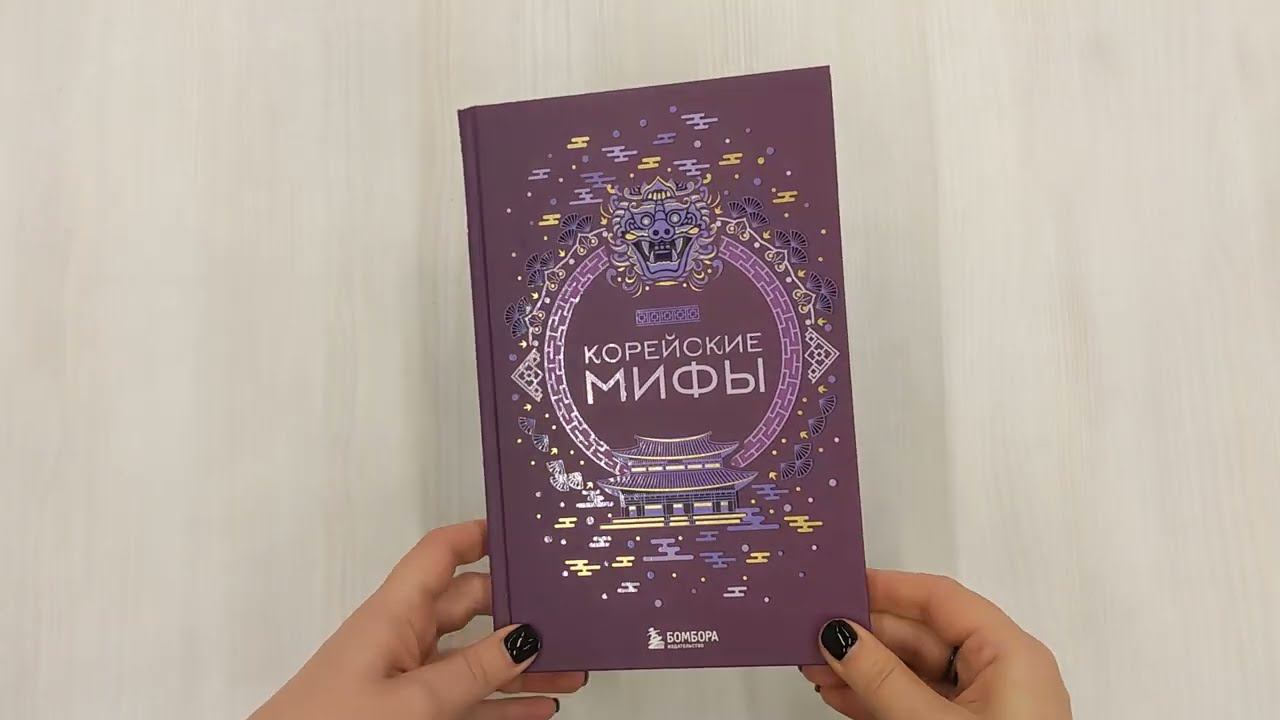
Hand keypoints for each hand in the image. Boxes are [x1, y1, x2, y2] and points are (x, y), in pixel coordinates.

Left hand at [250, 519, 585, 719]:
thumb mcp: (415, 701)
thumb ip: (474, 671)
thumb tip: (526, 639)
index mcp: (395, 614)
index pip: (442, 553)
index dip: (480, 535)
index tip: (525, 531)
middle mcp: (402, 637)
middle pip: (471, 607)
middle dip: (521, 609)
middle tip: (570, 613)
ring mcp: (406, 678)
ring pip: (476, 660)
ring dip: (522, 666)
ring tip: (573, 668)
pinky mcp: (410, 712)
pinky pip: (466, 698)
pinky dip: (503, 702)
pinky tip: (539, 707)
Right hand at [801, 569, 1069, 718]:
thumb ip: (882, 679)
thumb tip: (842, 636)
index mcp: (1010, 655)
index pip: (940, 599)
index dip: (887, 588)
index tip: (838, 586)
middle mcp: (1003, 674)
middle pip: (923, 634)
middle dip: (865, 635)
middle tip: (813, 633)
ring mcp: (988, 707)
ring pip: (916, 672)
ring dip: (864, 668)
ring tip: (817, 667)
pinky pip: (920, 702)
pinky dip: (879, 698)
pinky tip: (842, 696)